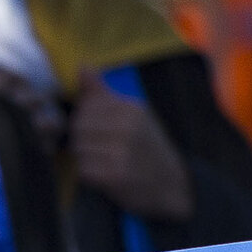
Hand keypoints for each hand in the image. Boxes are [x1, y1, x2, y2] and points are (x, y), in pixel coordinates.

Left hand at [69, 83, 193, 222]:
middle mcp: (129, 127)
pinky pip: (84, 169)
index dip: (84, 120)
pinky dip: (89, 174)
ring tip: (104, 160)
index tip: (98, 130)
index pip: (86, 107)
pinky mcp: (116, 176)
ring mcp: (123, 152)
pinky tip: (106, 174)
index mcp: (132, 109)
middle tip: (99, 148)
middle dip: (82, 139)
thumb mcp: (132, 114)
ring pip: (79, 149)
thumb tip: (82, 66)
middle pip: (79, 127)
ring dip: (85, 157)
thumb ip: (102, 93)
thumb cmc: (146, 146)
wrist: (172, 185)